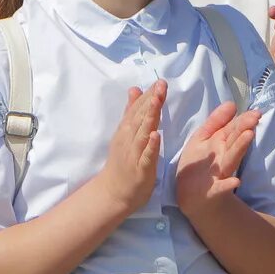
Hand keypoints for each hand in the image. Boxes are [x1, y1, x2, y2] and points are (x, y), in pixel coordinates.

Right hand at [94, 81, 165, 214]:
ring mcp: (133, 153)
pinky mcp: (140, 169)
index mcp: (126, 130)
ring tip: (157, 102)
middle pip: (140, 117)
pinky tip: (156, 135)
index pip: (137, 109)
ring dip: (150, 117)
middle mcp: (128, 139)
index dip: (148, 95)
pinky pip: (145, 156)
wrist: (113, 192)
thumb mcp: (125, 133)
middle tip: (161, 85)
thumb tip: (135, 89)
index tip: (159, 82)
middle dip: (151, 101)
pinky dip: (150, 145)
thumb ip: (131, 111)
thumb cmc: (122, 162)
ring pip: (142, 132)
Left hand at [176, 101, 260, 213]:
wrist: (191, 196)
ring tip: (248, 135)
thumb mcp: (203, 138)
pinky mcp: (214, 190)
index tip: (255, 112)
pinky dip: (227, 186)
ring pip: (232, 158)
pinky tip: (235, 183)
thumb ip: (216, 121)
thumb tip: (232, 103)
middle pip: (235, 141)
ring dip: (240, 147)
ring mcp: (220, 173)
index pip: (234, 129)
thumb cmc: (199, 164)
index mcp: (220, 143)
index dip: (243, 119)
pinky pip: (221, 188)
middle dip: (244, 129)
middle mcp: (224, 157)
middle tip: (254, 119)